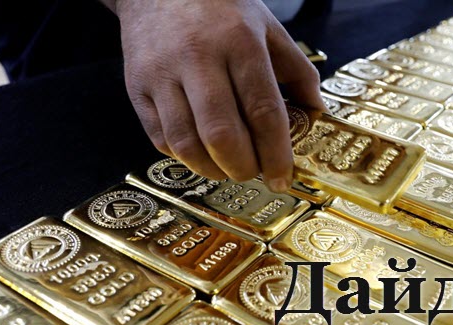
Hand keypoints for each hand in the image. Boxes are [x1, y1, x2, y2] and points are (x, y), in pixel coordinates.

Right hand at [115, 0, 324, 191]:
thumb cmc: (219, 9)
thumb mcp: (267, 27)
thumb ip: (296, 70)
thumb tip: (315, 111)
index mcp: (239, 43)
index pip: (263, 111)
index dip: (275, 154)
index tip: (281, 179)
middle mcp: (198, 58)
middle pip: (222, 134)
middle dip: (242, 167)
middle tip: (252, 172)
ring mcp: (162, 73)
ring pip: (186, 143)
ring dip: (211, 169)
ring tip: (226, 168)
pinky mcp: (137, 87)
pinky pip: (160, 138)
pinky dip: (184, 156)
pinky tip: (200, 152)